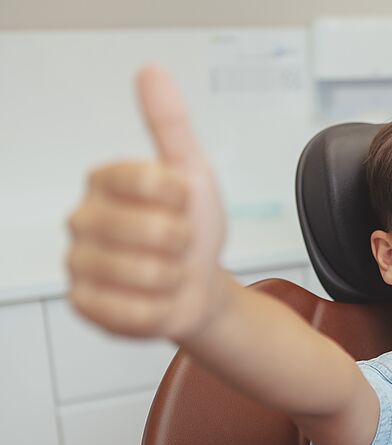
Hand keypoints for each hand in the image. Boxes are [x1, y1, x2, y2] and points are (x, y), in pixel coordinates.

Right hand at [66, 64, 229, 340]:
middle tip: (177, 244)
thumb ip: (170, 125)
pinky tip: (153, 299)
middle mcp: (82, 218)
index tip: (183, 203)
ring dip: (175, 278)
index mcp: (104, 180)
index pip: (152, 180)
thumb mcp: (193, 175)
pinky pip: (136, 312)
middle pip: (154, 231)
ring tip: (167, 272)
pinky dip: (159, 310)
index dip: (183, 198)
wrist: (199, 287)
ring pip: (148, 275)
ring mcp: (79, 264)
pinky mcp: (85, 305)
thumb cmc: (192, 230)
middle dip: (184, 242)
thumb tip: (152, 71)